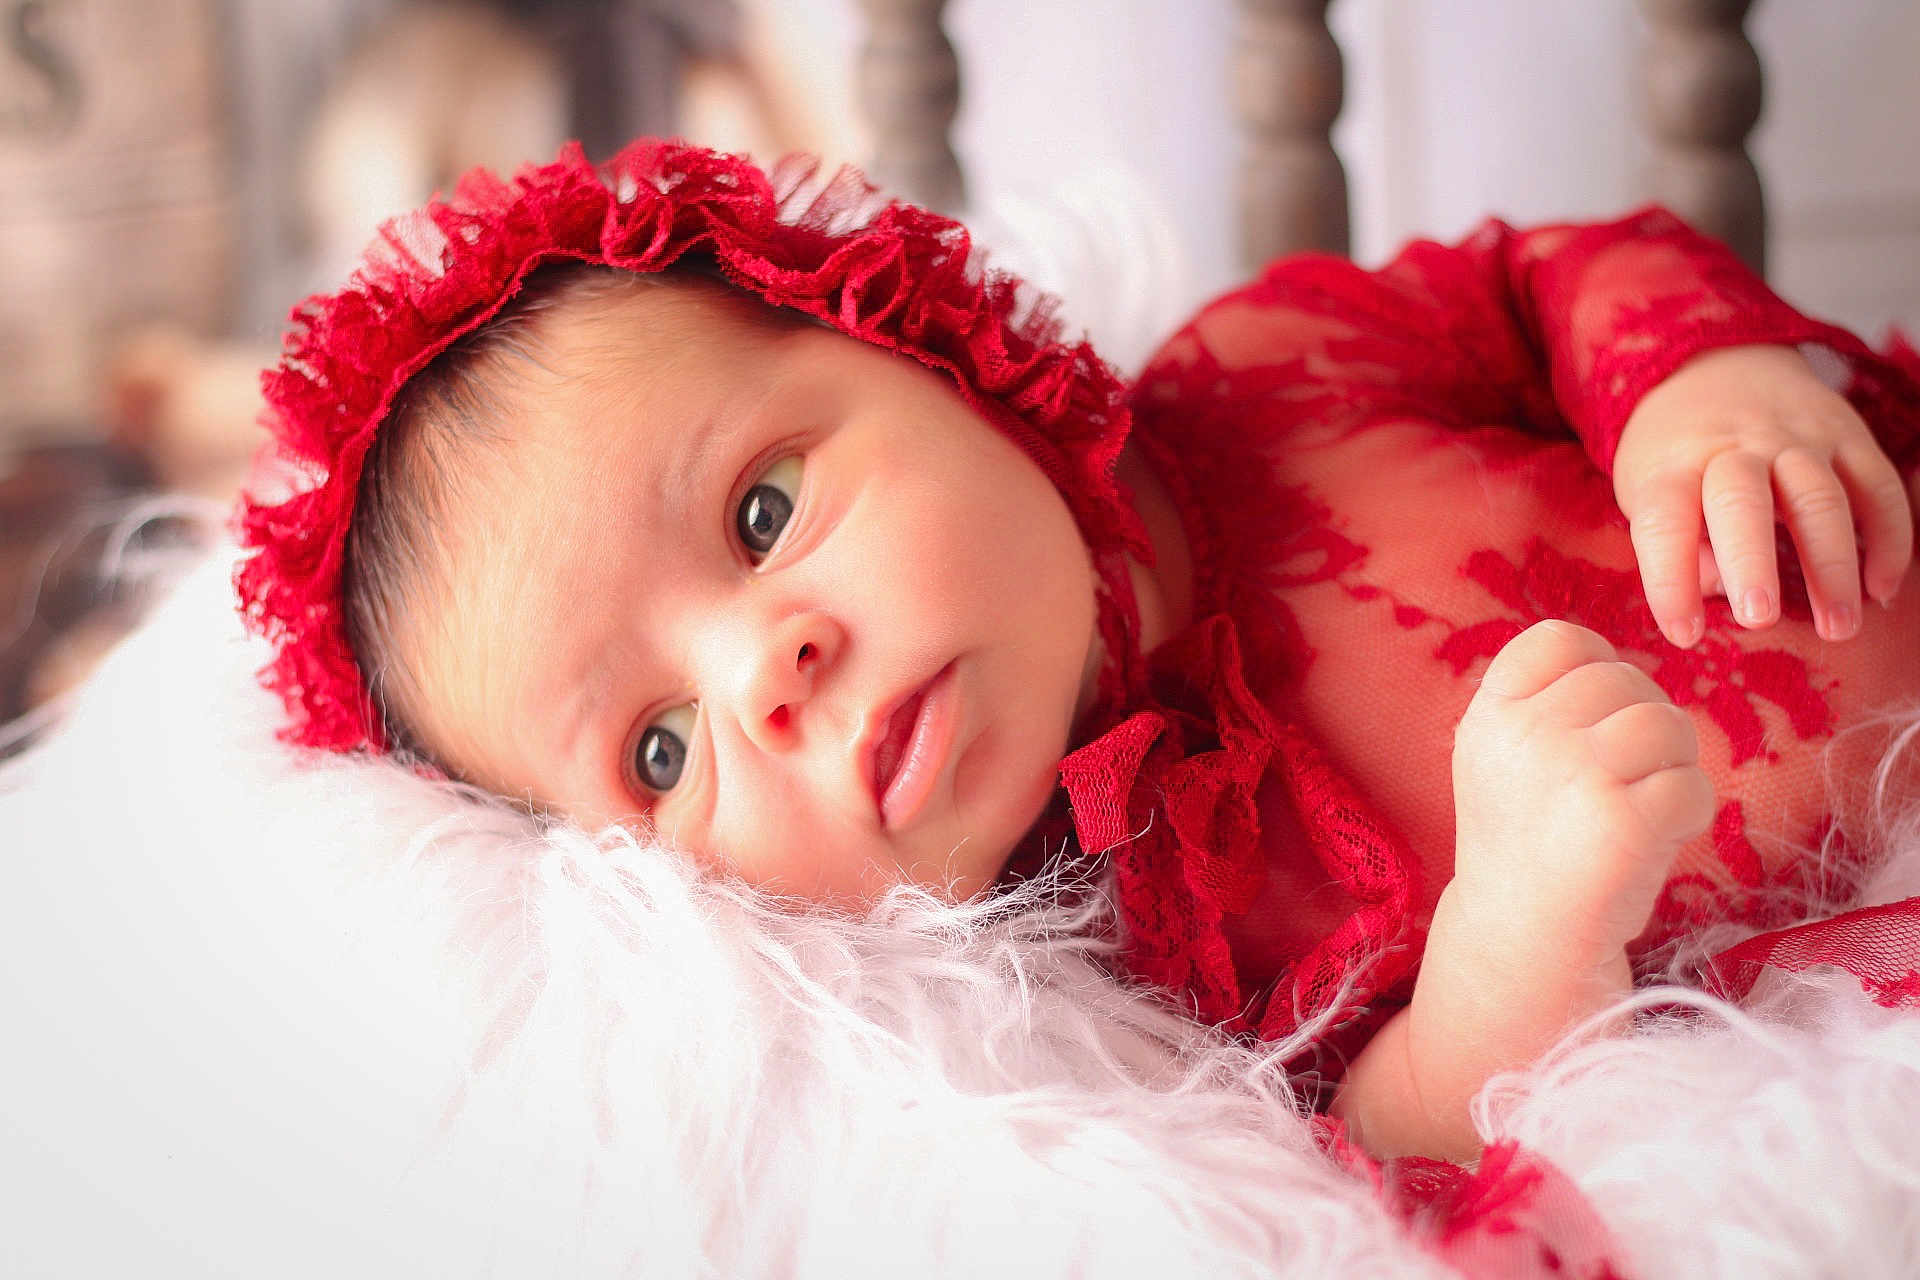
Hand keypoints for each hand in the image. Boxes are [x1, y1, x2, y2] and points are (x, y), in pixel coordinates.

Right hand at [1451, 620, 1712, 958]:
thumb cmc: (1530, 841)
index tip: (1589, 726)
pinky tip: (1654, 841)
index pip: (1561, 639)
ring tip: (1639, 809)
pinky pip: (1693, 785)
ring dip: (1673, 766)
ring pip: (1666, 724)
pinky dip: (1690, 813)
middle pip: (1626, 680)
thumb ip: (1543, 703)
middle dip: (1641, 726)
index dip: (1596, 670)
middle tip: (1617, 784)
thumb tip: (1620, 664)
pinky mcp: (1621, 822)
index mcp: (1491, 714)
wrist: (1519, 939)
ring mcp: (1572, 774)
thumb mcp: (1503, 757)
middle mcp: (1524, 735)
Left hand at [1613, 344, 1915, 647]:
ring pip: (1820, 498)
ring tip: (1839, 627)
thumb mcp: (1647, 489)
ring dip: (1833, 566)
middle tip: (1759, 619)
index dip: (1670, 580)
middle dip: (1752, 563)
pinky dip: (1887, 539)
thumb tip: (1711, 591)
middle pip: (1743, 502)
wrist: (1714, 365)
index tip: (1683, 633)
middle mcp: (1735, 448)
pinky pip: (1878, 487)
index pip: (1665, 522)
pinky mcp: (1848, 437)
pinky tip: (1880, 588)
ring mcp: (1796, 439)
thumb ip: (1677, 542)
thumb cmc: (1675, 452)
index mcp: (1672, 464)